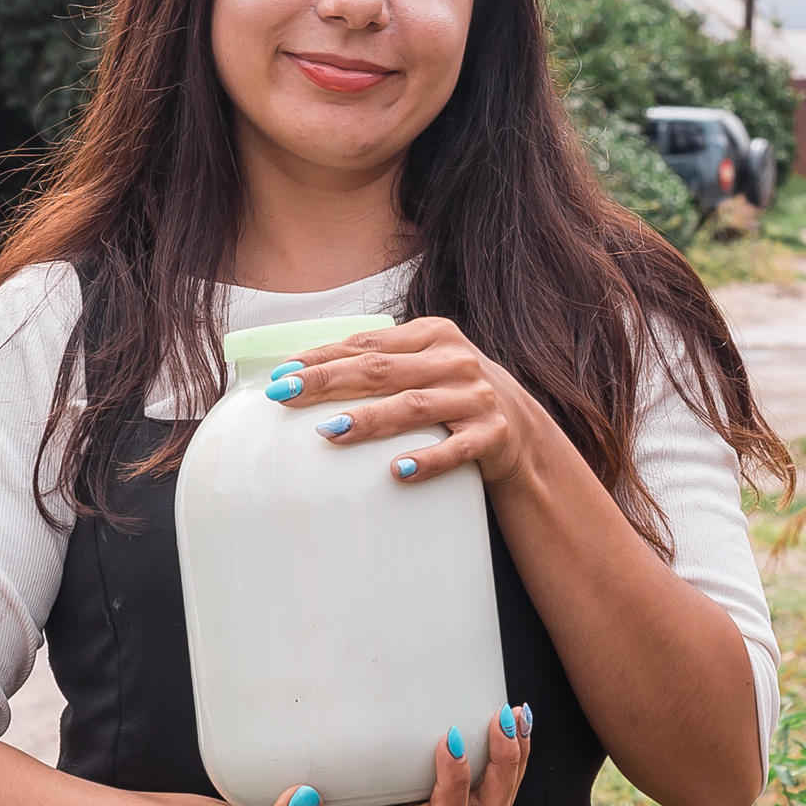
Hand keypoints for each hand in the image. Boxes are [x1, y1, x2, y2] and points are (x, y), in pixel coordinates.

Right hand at [215, 703, 532, 805]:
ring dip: (512, 757)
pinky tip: (489, 715)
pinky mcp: (415, 788)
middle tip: (503, 718)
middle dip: (505, 766)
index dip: (457, 782)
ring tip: (516, 712)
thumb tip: (306, 798)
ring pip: (489, 795)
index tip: (447, 738)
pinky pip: (472, 778)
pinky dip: (492, 749)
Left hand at [268, 317, 552, 489]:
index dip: (321, 357)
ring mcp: (475, 398)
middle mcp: (455, 361)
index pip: (366, 344)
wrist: (523, 431)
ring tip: (329, 431)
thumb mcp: (424, 367)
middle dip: (328, 381)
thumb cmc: (454, 395)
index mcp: (433, 335)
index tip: (282, 374)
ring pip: (412, 407)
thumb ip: (379, 362)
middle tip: (286, 394)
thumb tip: (303, 372)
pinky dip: (428, 460)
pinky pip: (456, 450)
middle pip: (380, 371)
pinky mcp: (492, 435)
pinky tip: (399, 470)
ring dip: (369, 419)